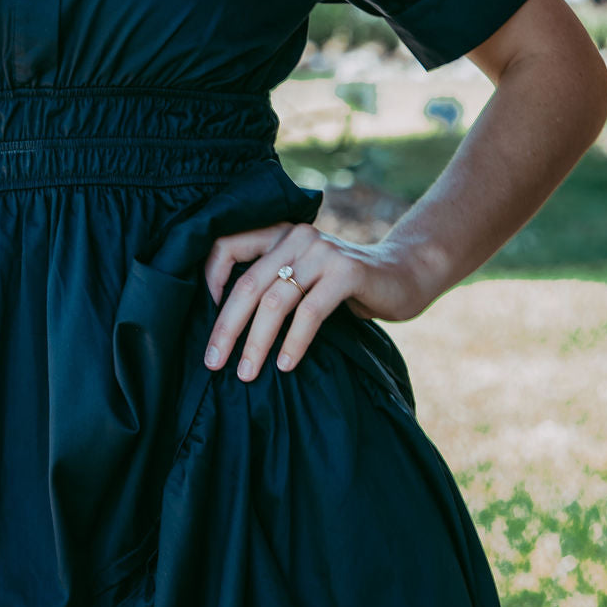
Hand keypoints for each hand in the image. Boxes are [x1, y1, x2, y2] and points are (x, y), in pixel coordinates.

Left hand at [201, 221, 429, 380]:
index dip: (208, 280)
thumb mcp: (303, 277)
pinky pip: (310, 312)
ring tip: (245, 372)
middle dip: (226, 326)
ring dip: (256, 342)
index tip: (200, 318)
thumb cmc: (344, 285)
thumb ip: (273, 284)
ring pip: (275, 300)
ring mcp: (322, 252)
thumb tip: (226, 326)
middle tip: (212, 362)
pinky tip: (285, 365)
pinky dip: (294, 342)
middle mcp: (296, 237)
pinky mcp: (348, 272)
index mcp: (278, 234)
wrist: (406, 274)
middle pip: (247, 283)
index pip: (226, 245)